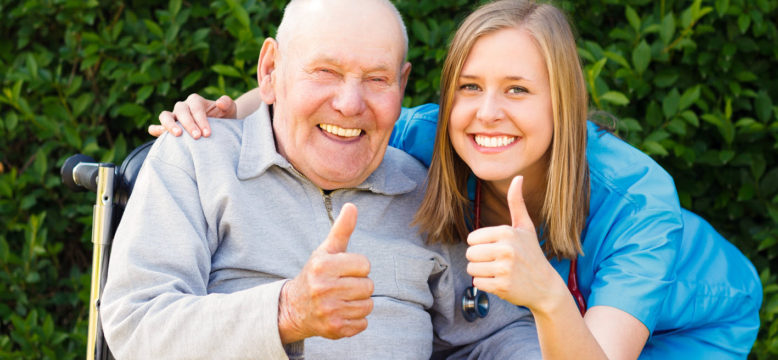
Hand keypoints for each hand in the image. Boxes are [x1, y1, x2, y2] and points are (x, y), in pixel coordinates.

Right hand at [150, 94, 236, 138]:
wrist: (220, 129)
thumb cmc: (225, 119)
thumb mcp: (230, 110)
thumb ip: (227, 103)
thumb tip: (219, 102)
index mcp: (196, 101)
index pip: (196, 108)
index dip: (201, 120)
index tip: (207, 134)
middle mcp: (183, 107)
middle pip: (181, 110)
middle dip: (188, 123)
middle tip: (197, 137)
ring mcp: (174, 117)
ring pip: (165, 115)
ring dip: (169, 124)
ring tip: (178, 135)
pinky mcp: (169, 128)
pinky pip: (157, 126)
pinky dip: (156, 129)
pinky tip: (156, 133)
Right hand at [277, 203, 373, 342]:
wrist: (294, 308)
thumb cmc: (316, 274)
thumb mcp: (326, 250)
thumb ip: (341, 229)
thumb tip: (352, 206)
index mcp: (323, 265)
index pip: (365, 264)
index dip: (357, 267)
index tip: (344, 270)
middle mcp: (324, 288)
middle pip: (368, 286)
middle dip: (359, 285)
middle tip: (342, 286)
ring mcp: (329, 310)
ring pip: (368, 305)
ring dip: (359, 303)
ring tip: (342, 299)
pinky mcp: (335, 329)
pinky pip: (363, 323)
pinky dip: (356, 320)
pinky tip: (341, 313)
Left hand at [465, 176, 565, 309]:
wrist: (545, 286)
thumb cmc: (532, 253)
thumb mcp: (525, 227)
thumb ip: (516, 202)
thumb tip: (518, 176)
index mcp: (507, 232)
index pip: (472, 239)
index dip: (481, 245)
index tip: (496, 249)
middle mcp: (506, 249)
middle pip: (470, 254)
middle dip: (479, 260)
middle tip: (497, 262)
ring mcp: (504, 269)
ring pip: (471, 269)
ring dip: (481, 273)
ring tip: (498, 272)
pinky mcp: (502, 286)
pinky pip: (477, 283)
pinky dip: (486, 285)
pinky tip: (501, 282)